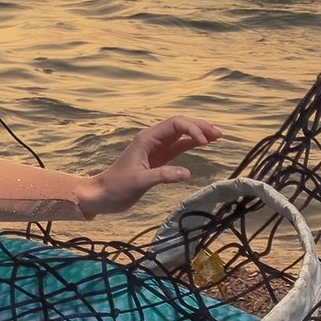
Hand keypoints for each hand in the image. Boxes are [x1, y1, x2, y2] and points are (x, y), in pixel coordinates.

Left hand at [82, 115, 225, 212]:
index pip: (174, 125)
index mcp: (147, 139)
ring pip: (180, 135)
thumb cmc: (117, 187)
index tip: (205, 141)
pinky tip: (203, 144)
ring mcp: (156, 149)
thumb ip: (163, 176)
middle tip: (219, 134)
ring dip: (198, 133)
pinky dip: (191, 144)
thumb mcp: (139, 182)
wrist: (102, 195)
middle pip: (180, 126)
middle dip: (199, 127)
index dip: (192, 129)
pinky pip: (178, 147)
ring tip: (217, 136)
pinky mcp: (158, 159)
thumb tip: (188, 174)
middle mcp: (152, 140)